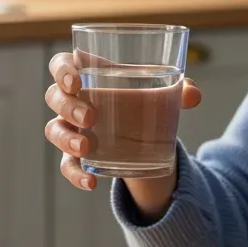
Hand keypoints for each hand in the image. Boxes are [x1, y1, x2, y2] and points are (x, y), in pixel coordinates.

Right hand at [44, 51, 200, 200]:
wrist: (142, 133)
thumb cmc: (143, 99)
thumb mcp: (161, 93)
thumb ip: (178, 91)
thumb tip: (194, 95)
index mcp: (88, 74)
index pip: (61, 64)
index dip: (62, 70)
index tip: (77, 80)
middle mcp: (72, 99)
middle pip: (54, 97)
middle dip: (68, 107)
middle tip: (91, 117)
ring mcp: (70, 128)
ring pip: (53, 130)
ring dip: (66, 139)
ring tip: (87, 147)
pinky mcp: (75, 155)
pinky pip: (67, 165)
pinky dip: (75, 174)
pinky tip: (90, 182)